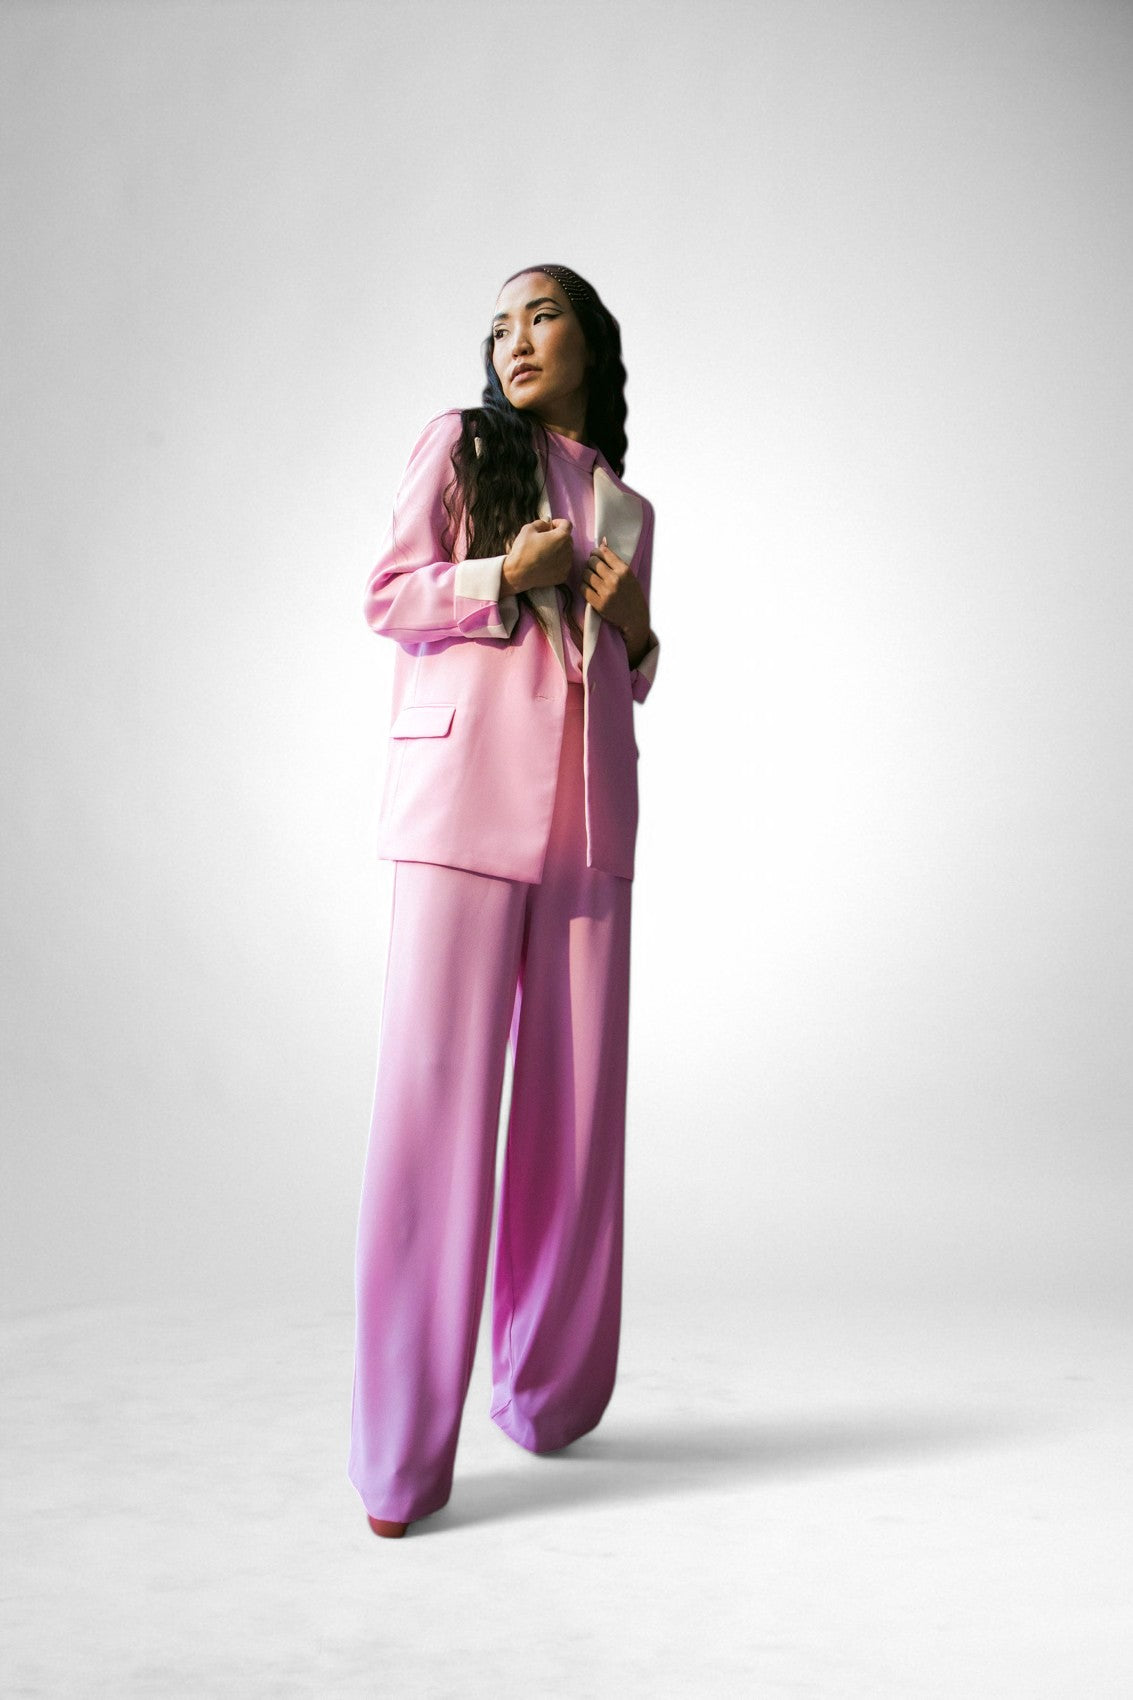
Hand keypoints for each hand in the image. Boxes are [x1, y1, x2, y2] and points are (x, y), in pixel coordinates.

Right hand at [501, 518, 572, 591]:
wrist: (519, 574)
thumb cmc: (523, 551)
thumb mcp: (528, 529)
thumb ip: (540, 523)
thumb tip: (546, 524)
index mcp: (561, 537)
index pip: (566, 524)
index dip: (558, 523)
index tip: (550, 526)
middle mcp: (568, 550)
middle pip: (567, 538)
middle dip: (558, 536)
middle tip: (545, 538)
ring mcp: (566, 564)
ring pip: (566, 552)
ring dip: (559, 549)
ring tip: (544, 552)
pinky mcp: (563, 575)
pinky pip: (563, 565)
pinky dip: (557, 562)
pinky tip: (545, 563)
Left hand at [581, 536, 650, 656]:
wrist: (634, 618)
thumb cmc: (632, 594)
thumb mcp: (629, 575)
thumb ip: (615, 561)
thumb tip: (602, 543)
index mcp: (624, 570)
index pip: (604, 552)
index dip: (596, 552)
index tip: (595, 555)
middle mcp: (615, 580)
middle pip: (592, 562)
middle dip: (590, 563)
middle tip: (592, 567)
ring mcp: (606, 592)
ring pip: (585, 574)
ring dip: (586, 574)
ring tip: (591, 578)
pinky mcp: (598, 604)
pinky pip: (583, 588)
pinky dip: (584, 586)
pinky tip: (589, 587)